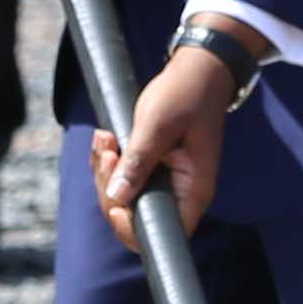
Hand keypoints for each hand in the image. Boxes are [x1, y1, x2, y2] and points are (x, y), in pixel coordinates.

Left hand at [95, 43, 233, 237]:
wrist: (198, 69)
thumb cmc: (185, 94)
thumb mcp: (156, 125)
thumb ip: (137, 162)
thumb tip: (117, 198)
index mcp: (193, 190)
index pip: (161, 233)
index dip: (131, 227)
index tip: (113, 202)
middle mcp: (182, 193)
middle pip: (135, 216)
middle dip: (110, 189)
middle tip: (106, 150)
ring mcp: (168, 181)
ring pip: (125, 197)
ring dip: (106, 171)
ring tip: (105, 139)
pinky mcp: (155, 169)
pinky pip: (125, 178)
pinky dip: (110, 162)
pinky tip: (107, 139)